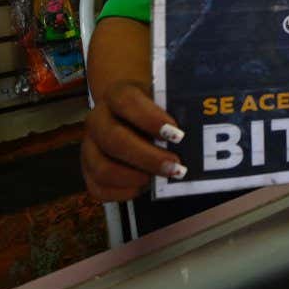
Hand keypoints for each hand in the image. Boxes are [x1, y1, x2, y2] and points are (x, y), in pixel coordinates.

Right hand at [81, 79, 187, 201]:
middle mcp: (97, 119)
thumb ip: (175, 110)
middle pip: (114, 139)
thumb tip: (200, 132)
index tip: (177, 134)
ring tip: (160, 179)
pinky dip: (123, 193)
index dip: (151, 119)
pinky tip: (145, 188)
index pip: (127, 101)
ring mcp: (89, 146)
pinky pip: (98, 189)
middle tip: (176, 166)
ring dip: (135, 178)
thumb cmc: (152, 107)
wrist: (125, 111)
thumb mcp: (162, 99)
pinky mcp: (88, 170)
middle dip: (148, 157)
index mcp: (116, 95)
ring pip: (102, 168)